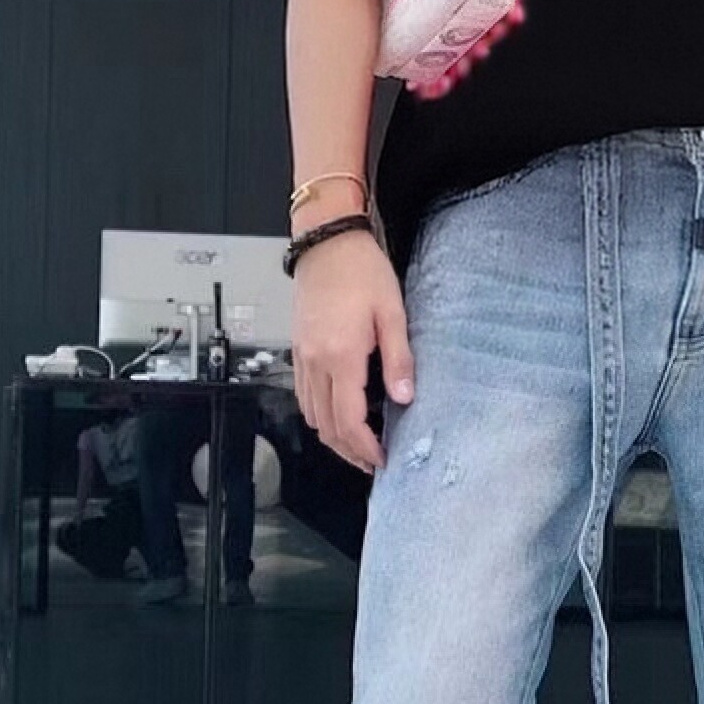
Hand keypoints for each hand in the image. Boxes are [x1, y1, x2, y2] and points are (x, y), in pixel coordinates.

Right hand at [290, 229, 413, 474]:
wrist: (327, 242)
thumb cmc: (361, 270)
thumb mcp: (392, 312)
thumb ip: (399, 359)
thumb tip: (405, 397)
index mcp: (340, 356)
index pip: (348, 421)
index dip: (365, 448)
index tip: (381, 459)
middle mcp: (316, 362)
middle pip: (325, 426)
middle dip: (348, 451)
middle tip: (372, 460)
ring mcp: (303, 357)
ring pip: (311, 415)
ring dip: (332, 436)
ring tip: (358, 443)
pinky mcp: (298, 349)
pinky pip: (304, 395)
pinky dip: (320, 414)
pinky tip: (338, 413)